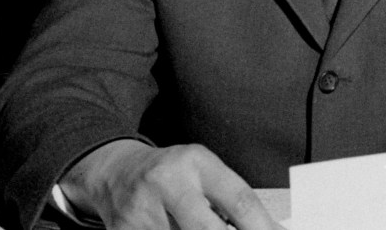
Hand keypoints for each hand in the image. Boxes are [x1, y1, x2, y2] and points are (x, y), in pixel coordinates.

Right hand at [59, 139, 282, 229]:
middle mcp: (168, 183)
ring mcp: (143, 212)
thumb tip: (269, 229)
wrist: (116, 173)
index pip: (239, 200)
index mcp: (195, 163)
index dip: (263, 227)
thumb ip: (231, 199)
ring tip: (194, 226)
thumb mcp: (203, 172)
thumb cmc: (171, 174)